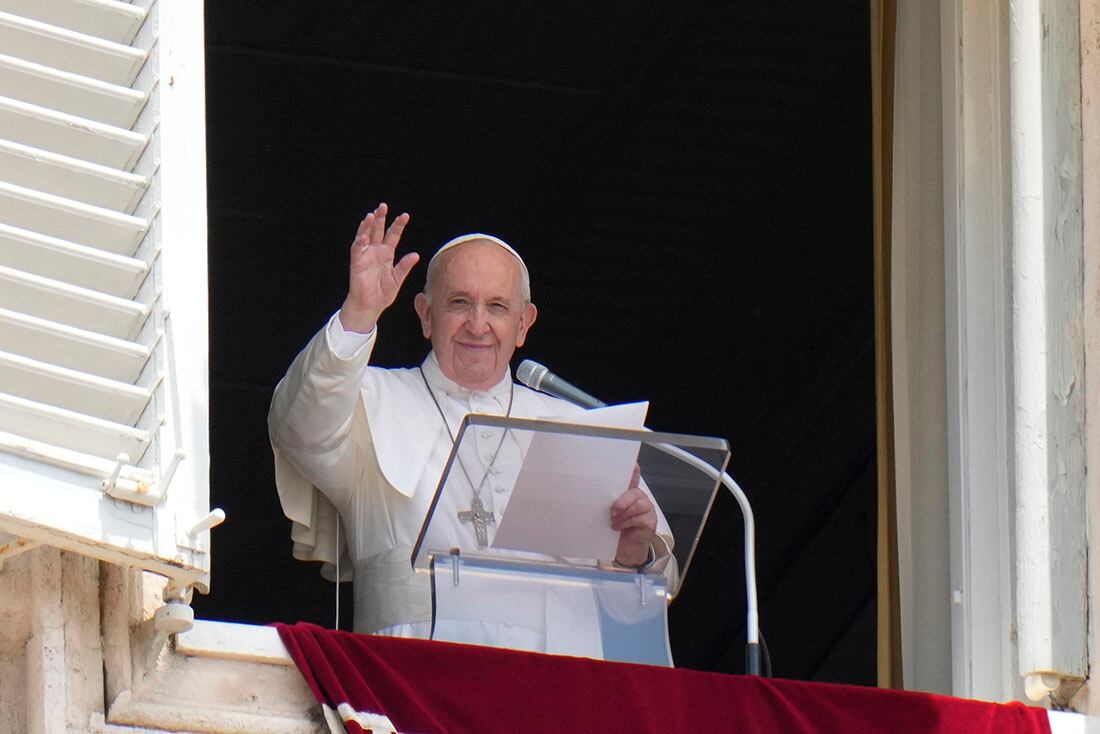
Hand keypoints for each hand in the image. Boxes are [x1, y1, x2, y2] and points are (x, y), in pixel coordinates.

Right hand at [339, 202, 418, 332]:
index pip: (393, 236)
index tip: (405, 215)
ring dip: (368, 226)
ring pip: (366, 236)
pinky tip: (363, 236)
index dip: (398, 225)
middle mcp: (376, 251)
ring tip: (371, 216)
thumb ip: (404, 266)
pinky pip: (357, 250)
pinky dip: (359, 243)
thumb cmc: (383, 293)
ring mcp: (366, 256)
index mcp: (387, 254)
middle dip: (380, 218)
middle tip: (383, 206)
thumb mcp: (397, 279)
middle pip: (378, 231)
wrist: (371, 306)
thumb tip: (416, 255)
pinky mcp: (357, 263)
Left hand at [610, 464, 656, 566]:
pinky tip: (621, 527)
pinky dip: (627, 523)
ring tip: (615, 522)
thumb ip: (606, 502)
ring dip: (623, 514)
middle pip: (634, 492)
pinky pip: (639, 518)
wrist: (624, 549)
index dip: (633, 472)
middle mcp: (640, 498)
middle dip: (621, 501)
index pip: (633, 478)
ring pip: (637, 505)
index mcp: (629, 493)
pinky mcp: (650, 521)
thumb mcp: (609, 513)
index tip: (633, 467)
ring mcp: (647, 509)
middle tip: (613, 511)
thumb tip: (595, 495)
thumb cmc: (617, 528)